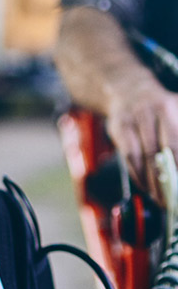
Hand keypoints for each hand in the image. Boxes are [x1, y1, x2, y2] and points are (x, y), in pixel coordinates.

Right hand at [105, 78, 177, 204]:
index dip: (177, 168)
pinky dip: (137, 174)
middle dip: (165, 180)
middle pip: (157, 153)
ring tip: (160, 198)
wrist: (127, 88)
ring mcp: (130, 121)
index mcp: (167, 108)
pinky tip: (146, 186)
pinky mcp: (117, 129)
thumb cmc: (158, 107)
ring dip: (151, 182)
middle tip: (172, 200)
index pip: (174, 144)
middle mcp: (148, 113)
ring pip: (141, 157)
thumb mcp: (175, 110)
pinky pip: (127, 157)